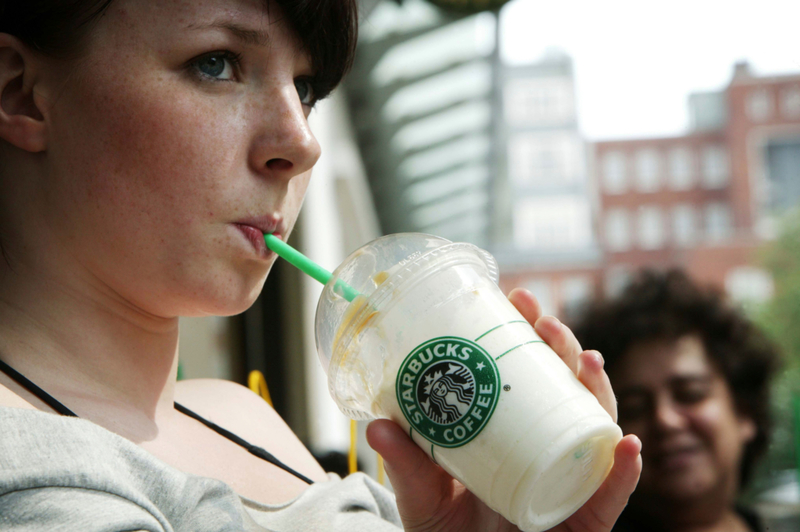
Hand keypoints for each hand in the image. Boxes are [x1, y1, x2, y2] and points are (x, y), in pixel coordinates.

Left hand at [367, 288, 640, 531]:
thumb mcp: (423, 494)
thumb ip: (407, 463)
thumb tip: (377, 424)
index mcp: (514, 431)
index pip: (530, 374)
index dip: (530, 335)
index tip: (517, 298)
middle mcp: (548, 446)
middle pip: (567, 389)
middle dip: (563, 348)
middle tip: (545, 320)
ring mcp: (570, 479)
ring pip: (596, 427)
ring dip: (598, 391)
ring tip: (589, 362)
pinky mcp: (586, 522)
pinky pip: (609, 497)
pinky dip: (621, 473)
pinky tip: (625, 446)